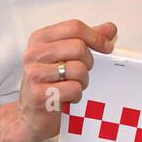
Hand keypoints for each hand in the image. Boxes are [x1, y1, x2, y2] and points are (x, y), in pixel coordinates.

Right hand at [14, 20, 116, 141]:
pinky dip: (77, 95)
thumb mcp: (66, 55)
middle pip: (79, 47)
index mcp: (40, 38)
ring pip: (79, 69)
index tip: (107, 47)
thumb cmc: (50, 82)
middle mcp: (34, 54)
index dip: (96, 36)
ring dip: (83, 80)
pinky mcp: (40, 95)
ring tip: (72, 85)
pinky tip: (67, 97)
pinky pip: (75, 89)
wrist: (31, 114)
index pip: (74, 27)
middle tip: (81, 72)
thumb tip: (110, 28)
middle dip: (88, 62)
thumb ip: (87, 40)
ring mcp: (35, 74)